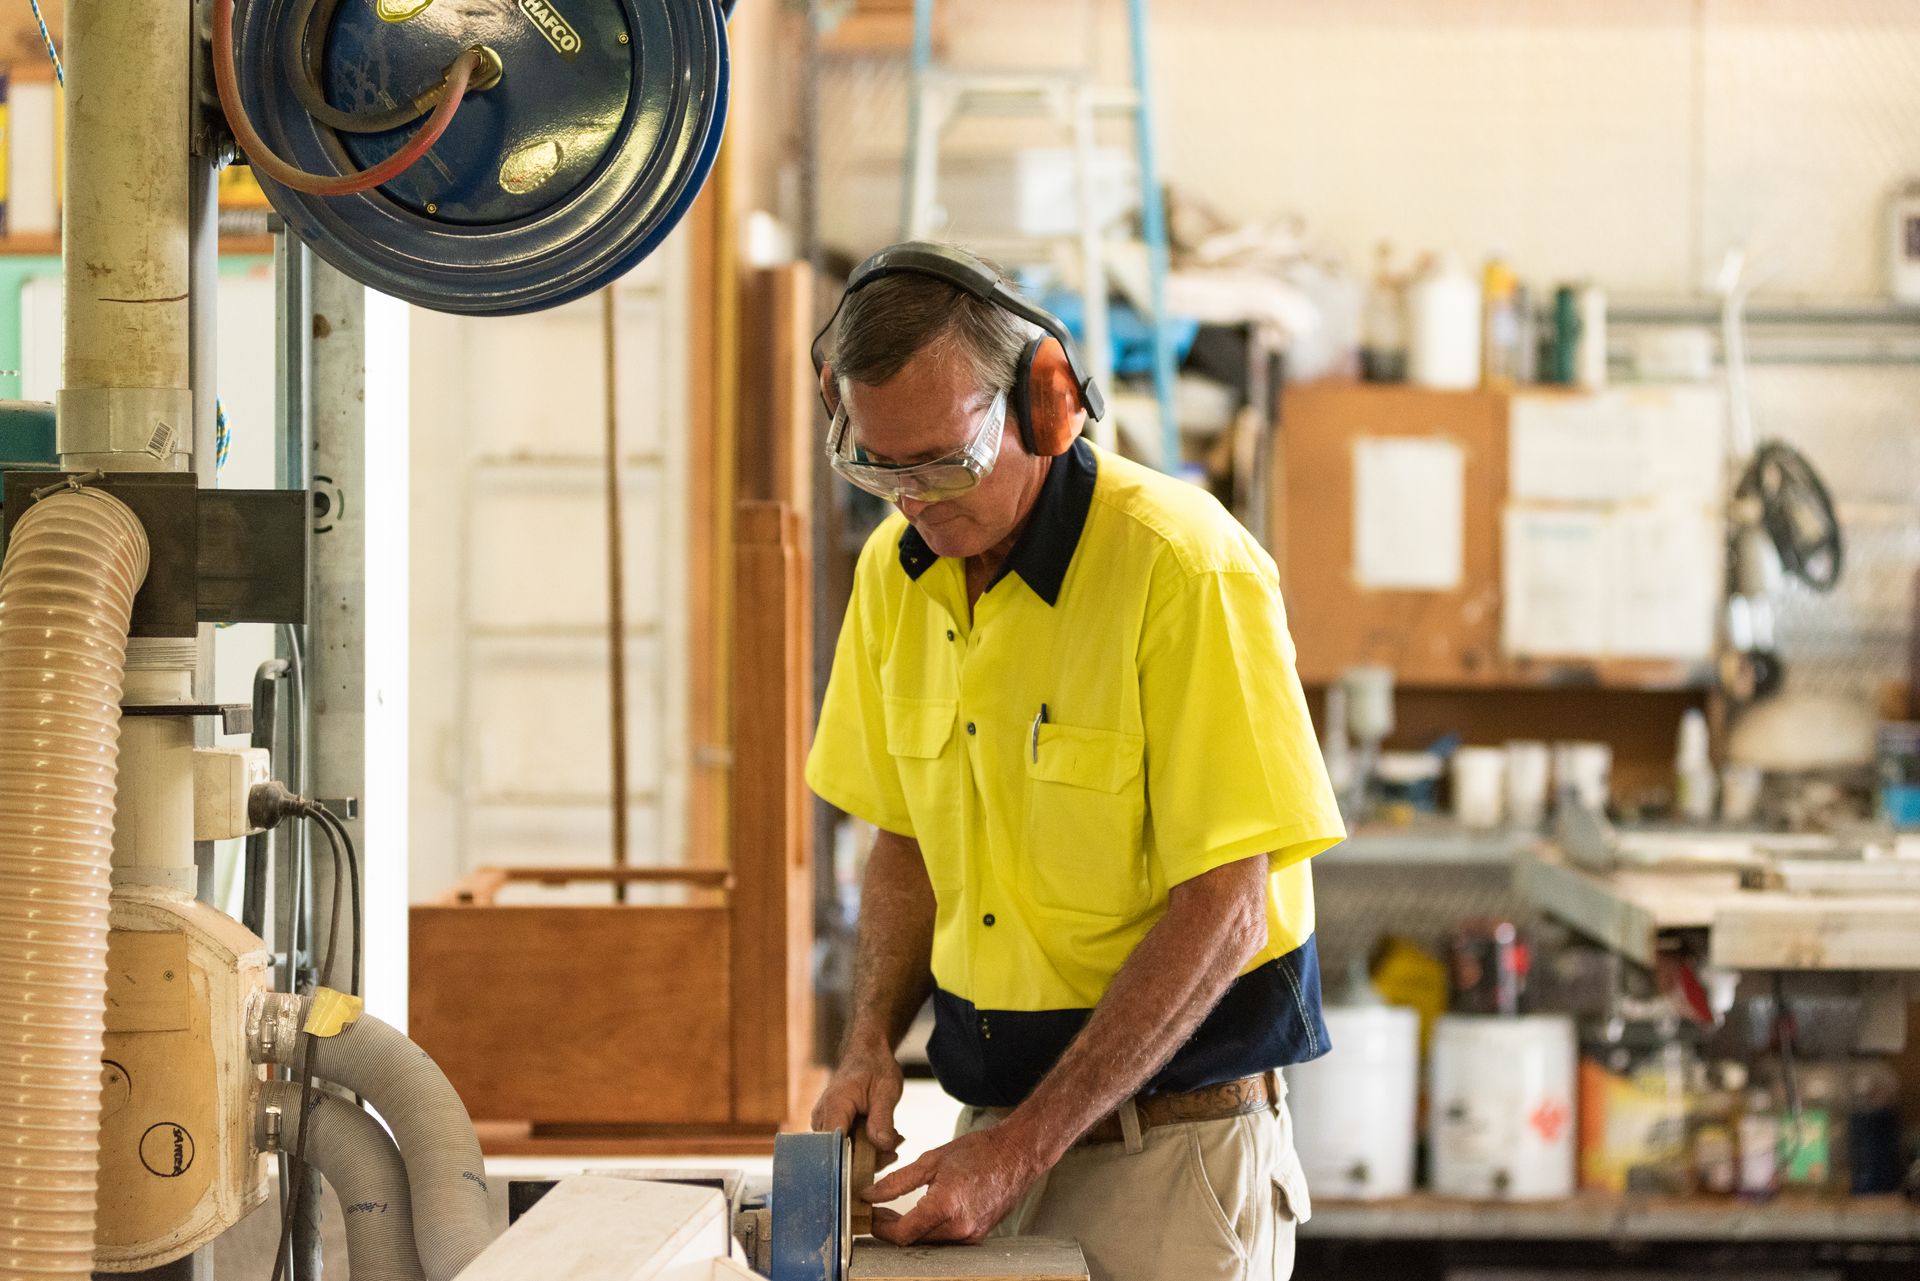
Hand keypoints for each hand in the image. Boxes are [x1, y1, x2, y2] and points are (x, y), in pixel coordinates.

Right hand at [810, 1036, 905, 1168]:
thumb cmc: (875, 1067)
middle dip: (871, 1157)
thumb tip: (883, 1145)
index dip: (856, 1161)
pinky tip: (884, 1136)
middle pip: (840, 1153)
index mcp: (835, 1106)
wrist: (867, 1053)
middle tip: (895, 1146)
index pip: (836, 1146)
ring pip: (844, 1152)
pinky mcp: (832, 1125)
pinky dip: (866, 1145)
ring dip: (871, 1152)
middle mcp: (823, 1117)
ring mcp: (825, 1122)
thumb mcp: (886, 1091)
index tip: (882, 1159)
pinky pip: (846, 1144)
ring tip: (894, 1138)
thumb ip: (882, 1119)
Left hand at [862, 1125, 1047, 1245]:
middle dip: (892, 1230)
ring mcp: (971, 1235)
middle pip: (914, 1242)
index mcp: (946, 1207)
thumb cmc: (978, 1152)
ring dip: (910, 1232)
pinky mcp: (978, 1236)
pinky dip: (929, 1231)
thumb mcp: (931, 1161)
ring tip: (893, 1214)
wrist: (1016, 1154)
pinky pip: (946, 1240)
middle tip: (877, 1213)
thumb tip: (870, 1195)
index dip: (881, 1229)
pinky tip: (919, 1216)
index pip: (903, 1234)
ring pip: (929, 1243)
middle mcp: (960, 1228)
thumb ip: (897, 1181)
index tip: (869, 1216)